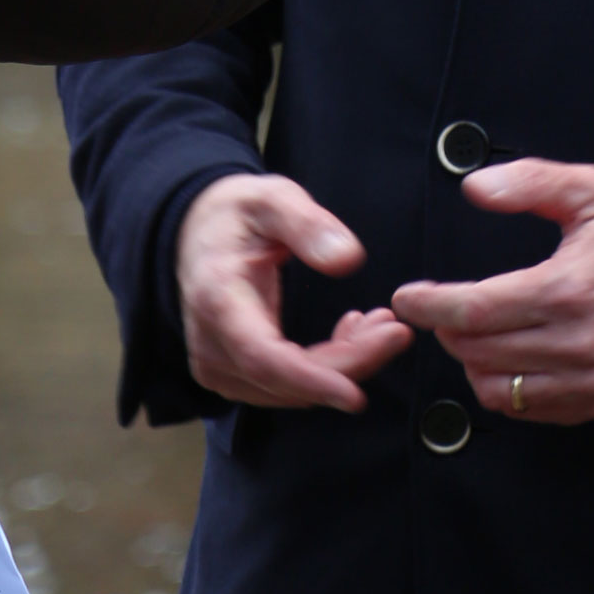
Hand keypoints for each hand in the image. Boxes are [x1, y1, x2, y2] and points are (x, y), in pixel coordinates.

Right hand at [175, 171, 414, 410]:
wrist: (197, 231)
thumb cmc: (237, 213)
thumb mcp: (273, 199)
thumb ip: (308, 225)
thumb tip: (348, 259)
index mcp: (218, 301)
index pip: (263, 358)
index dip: (311, 380)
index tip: (356, 394)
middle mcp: (212, 345)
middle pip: (287, 379)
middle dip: (349, 364)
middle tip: (396, 333)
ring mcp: (219, 366)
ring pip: (292, 389)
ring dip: (343, 365)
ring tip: (381, 324)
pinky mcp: (233, 374)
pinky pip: (286, 384)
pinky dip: (326, 367)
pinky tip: (354, 334)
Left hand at [391, 161, 593, 424]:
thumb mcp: (591, 191)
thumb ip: (530, 182)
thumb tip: (475, 189)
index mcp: (567, 289)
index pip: (476, 311)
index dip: (431, 306)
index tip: (407, 297)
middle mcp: (574, 343)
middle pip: (477, 351)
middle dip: (447, 329)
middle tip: (443, 307)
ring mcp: (584, 380)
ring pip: (494, 387)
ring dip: (471, 360)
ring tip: (475, 331)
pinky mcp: (593, 402)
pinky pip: (524, 408)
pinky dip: (501, 386)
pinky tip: (505, 356)